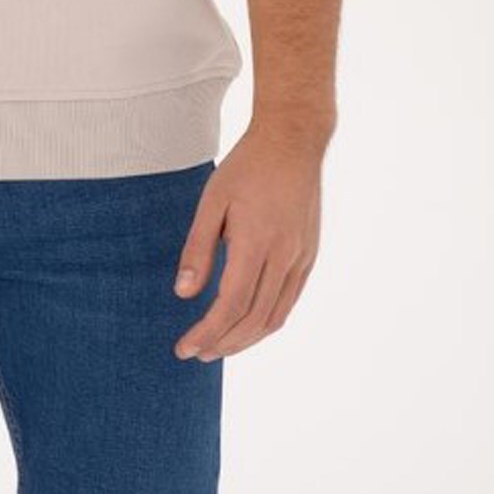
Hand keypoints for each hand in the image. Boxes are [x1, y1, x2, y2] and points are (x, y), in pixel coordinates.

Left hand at [171, 120, 326, 361]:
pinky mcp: (309, 255)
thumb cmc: (247, 166)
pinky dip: (267, 321)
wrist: (294, 141)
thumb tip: (184, 294)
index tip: (184, 348)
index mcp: (256, 241)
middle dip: (223, 343)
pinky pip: (289, 301)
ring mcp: (301, 257)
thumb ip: (199, 248)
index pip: (230, 304)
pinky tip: (248, 324)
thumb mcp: (212, 200)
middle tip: (196, 353)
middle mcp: (284, 256)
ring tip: (218, 346)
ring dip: (245, 339)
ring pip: (275, 316)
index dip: (207, 332)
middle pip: (253, 319)